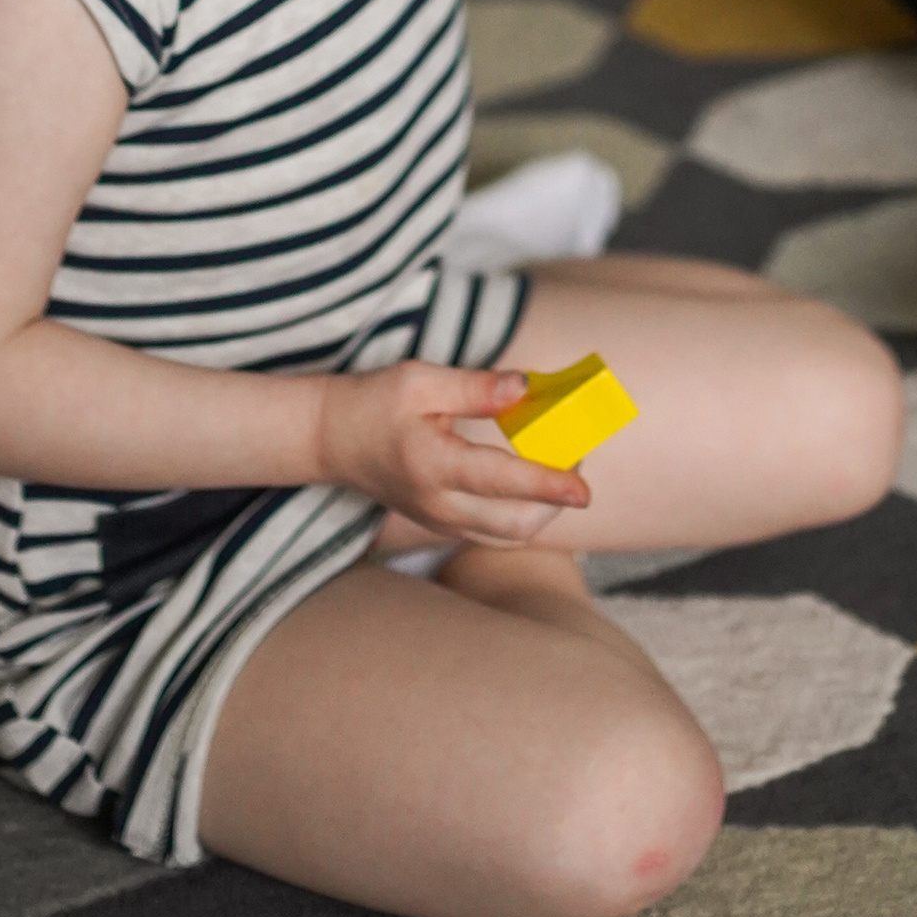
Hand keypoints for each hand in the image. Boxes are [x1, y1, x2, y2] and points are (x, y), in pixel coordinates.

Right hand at [314, 362, 588, 544]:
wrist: (330, 438)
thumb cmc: (372, 403)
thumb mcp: (421, 381)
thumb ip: (477, 387)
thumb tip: (528, 387)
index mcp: (434, 467)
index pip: (504, 482)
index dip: (550, 485)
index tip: (586, 488)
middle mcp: (439, 505)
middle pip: (517, 523)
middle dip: (557, 498)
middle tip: (577, 456)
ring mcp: (440, 522)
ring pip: (509, 535)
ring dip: (544, 510)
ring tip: (559, 468)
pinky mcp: (441, 525)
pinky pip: (495, 533)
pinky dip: (523, 514)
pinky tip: (531, 482)